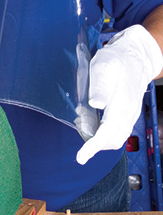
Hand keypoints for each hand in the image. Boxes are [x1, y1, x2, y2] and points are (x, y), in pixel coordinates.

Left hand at [76, 25, 162, 164]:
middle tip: (78, 126)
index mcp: (121, 104)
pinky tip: (91, 120)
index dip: (92, 147)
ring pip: (115, 138)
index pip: (107, 133)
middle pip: (111, 141)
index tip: (80, 158)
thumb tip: (95, 104)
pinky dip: (102, 132)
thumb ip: (99, 87)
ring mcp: (129, 115)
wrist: (137, 56)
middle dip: (93, 144)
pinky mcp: (128, 114)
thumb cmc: (117, 60)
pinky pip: (116, 131)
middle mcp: (128, 113)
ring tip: (83, 122)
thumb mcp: (103, 67)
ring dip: (97, 138)